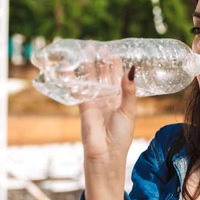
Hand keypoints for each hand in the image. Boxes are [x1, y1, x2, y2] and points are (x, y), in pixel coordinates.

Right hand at [78, 44, 136, 163]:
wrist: (106, 155)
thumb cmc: (121, 136)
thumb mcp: (129, 110)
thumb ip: (129, 90)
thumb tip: (131, 69)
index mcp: (120, 99)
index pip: (117, 77)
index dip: (114, 64)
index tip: (112, 50)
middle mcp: (106, 98)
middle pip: (102, 75)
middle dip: (98, 60)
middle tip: (95, 44)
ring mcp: (94, 101)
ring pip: (90, 79)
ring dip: (87, 65)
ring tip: (84, 49)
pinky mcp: (83, 107)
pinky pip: (77, 89)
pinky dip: (72, 78)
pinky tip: (68, 67)